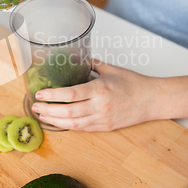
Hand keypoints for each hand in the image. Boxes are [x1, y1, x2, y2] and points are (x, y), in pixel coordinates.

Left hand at [31, 60, 159, 131]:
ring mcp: (102, 119)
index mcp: (100, 89)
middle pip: (68, 112)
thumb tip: (76, 58)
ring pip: (73, 124)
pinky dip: (67, 126)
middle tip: (35, 106)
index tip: (40, 94)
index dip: (53, 96)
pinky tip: (58, 122)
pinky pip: (82, 129)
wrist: (153, 100)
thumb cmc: (134, 83)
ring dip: (54, 120)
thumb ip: (92, 64)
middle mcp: (100, 106)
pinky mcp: (105, 127)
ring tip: (42, 115)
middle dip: (48, 110)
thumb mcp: (111, 68)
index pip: (71, 94)